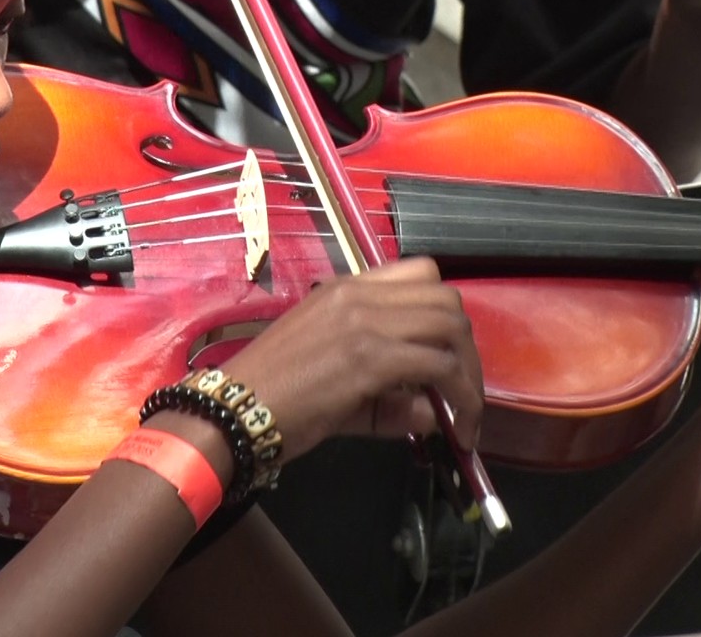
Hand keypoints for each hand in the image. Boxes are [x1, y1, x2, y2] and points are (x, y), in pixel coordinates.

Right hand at [217, 257, 482, 465]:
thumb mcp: (339, 381)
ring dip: (468, 373)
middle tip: (462, 392)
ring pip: (450, 327)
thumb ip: (392, 393)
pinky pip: (439, 367)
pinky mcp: (370, 356)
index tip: (445, 355)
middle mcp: (359, 294)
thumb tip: (437, 411)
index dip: (445, 314)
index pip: (421, 273)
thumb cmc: (275, 398)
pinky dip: (460, 397)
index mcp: (347, 289)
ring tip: (464, 413)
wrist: (233, 413)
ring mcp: (365, 321)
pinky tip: (456, 428)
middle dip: (465, 348)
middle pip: (446, 299)